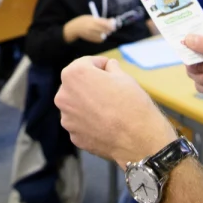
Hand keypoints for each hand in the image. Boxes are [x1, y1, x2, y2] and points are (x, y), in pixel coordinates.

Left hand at [57, 56, 175, 166]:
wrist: (139, 139)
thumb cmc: (132, 103)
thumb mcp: (124, 76)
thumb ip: (111, 68)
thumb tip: (108, 66)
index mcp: (74, 75)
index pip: (84, 63)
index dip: (99, 64)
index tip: (110, 69)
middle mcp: (63, 96)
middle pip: (76, 85)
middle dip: (90, 84)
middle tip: (110, 90)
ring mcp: (67, 119)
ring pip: (76, 105)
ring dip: (88, 104)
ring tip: (108, 109)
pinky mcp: (74, 137)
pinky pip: (81, 124)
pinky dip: (90, 122)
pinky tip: (106, 124)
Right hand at [63, 15, 115, 43]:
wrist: (74, 28)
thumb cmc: (84, 21)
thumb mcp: (92, 18)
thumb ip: (102, 20)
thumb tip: (113, 21)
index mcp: (92, 20)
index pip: (104, 24)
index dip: (110, 25)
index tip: (114, 26)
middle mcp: (91, 27)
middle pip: (104, 30)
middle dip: (109, 30)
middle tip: (112, 29)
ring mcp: (90, 34)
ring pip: (102, 36)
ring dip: (105, 34)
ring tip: (105, 32)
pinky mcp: (90, 38)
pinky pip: (99, 40)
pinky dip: (101, 38)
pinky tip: (100, 35)